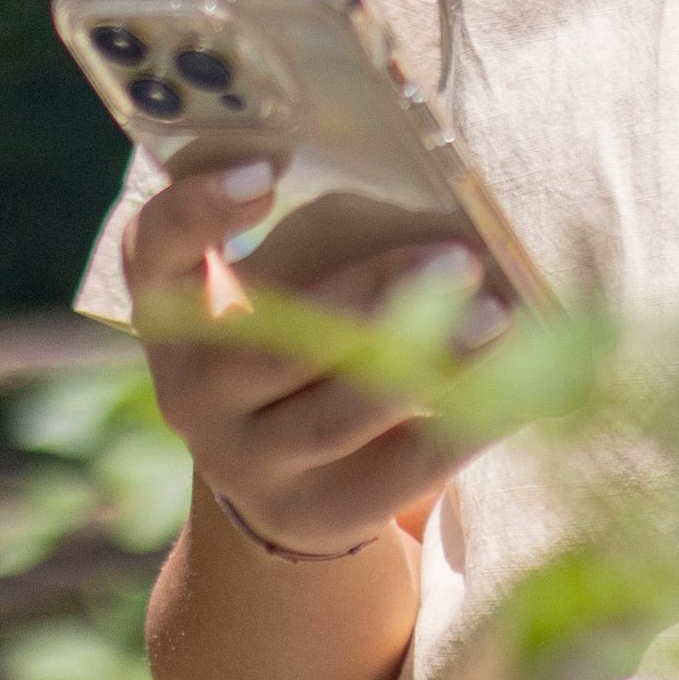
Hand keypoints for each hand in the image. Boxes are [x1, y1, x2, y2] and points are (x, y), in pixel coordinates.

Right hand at [118, 155, 495, 562]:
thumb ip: (318, 246)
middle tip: (458, 257)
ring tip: (497, 320)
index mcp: (175, 312)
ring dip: (426, 363)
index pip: (156, 248)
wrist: (285, 487)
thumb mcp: (278, 296)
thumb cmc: (296, 353)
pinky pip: (399, 469)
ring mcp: (248, 460)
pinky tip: (522, 391)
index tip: (266, 170)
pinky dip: (465, 425)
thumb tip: (437, 194)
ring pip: (337, 414)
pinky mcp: (317, 509)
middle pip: (274, 340)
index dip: (199, 208)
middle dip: (371, 295)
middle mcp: (194, 390)